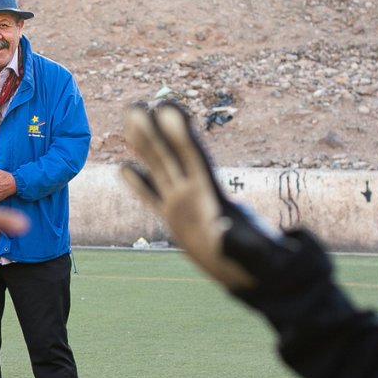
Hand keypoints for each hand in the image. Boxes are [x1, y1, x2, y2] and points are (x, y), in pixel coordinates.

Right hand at [123, 103, 255, 289]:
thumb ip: (238, 244)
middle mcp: (193, 193)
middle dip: (153, 131)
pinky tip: (124, 167)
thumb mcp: (249, 253)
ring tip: (130, 119)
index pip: (193, 157)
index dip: (180, 134)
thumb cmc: (254, 262)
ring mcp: (181, 203)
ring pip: (158, 168)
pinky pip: (151, 196)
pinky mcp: (173, 217)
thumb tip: (225, 233)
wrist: (248, 271)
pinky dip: (139, 182)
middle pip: (170, 156)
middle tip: (135, 106)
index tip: (167, 109)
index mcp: (210, 195)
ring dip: (144, 145)